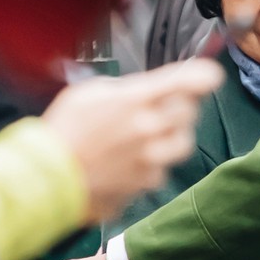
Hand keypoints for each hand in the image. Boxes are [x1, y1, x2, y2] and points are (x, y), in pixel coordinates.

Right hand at [42, 60, 220, 223]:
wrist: (47, 178)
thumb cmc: (63, 131)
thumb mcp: (88, 93)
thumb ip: (124, 90)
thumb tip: (145, 90)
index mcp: (134, 100)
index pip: (185, 82)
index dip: (204, 76)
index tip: (211, 75)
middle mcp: (148, 130)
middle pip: (190, 113)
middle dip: (182, 106)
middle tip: (164, 107)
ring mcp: (149, 160)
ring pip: (182, 143)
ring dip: (172, 136)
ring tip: (149, 135)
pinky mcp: (145, 184)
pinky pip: (161, 170)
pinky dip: (151, 164)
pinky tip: (128, 161)